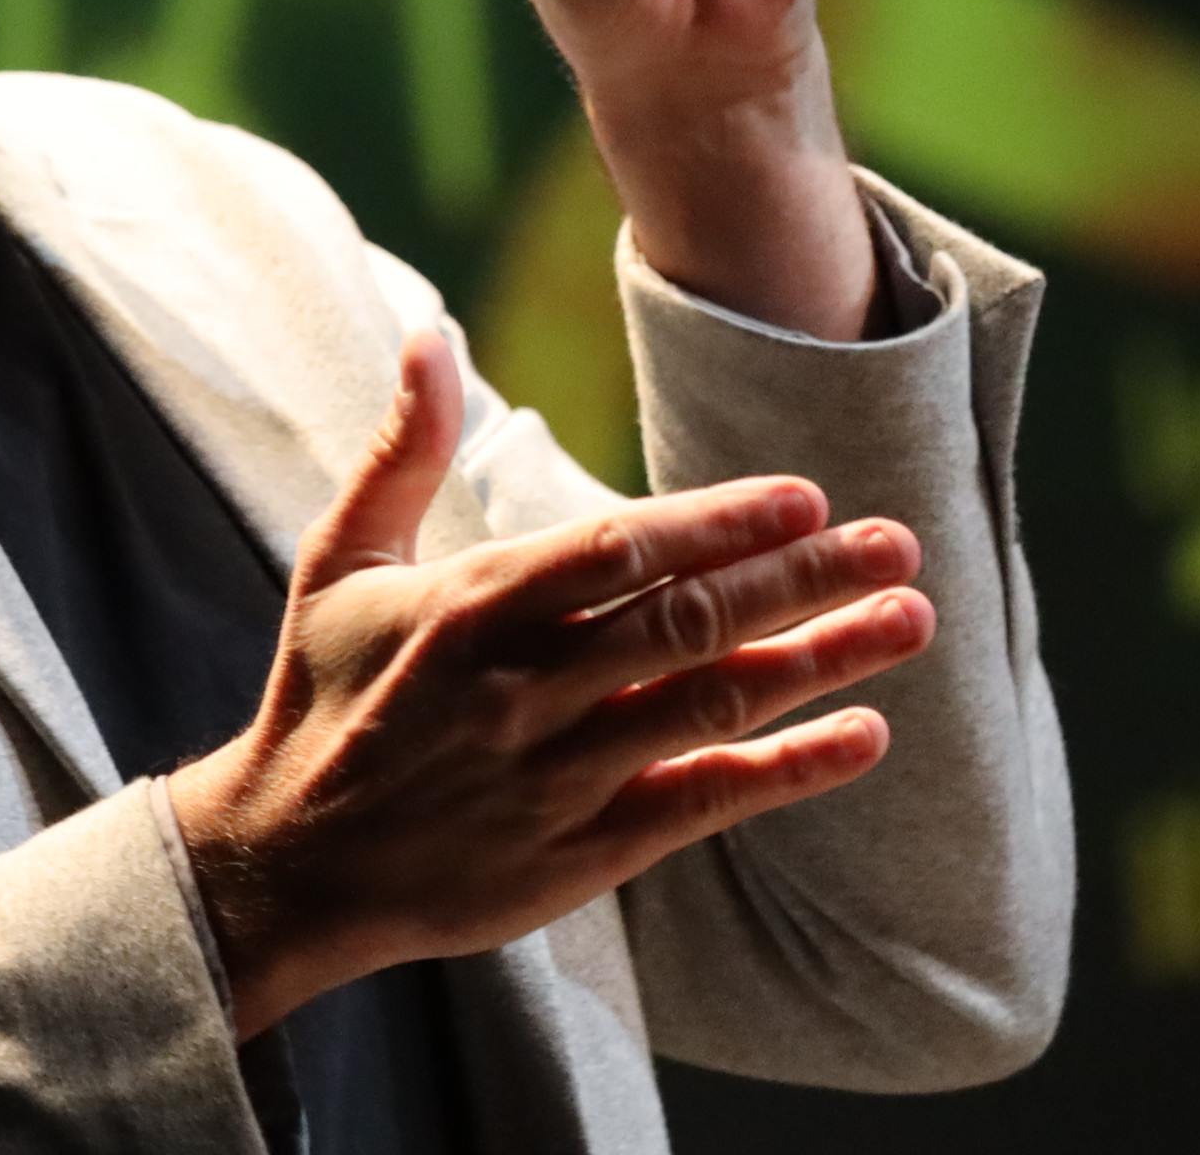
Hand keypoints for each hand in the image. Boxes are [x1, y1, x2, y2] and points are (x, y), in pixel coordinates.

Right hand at [165, 332, 930, 1037]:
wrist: (288, 864)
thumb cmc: (322, 694)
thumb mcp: (339, 561)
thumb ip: (403, 449)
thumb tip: (430, 335)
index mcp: (469, 608)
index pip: (616, 552)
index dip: (716, 522)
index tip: (806, 495)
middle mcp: (523, 688)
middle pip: (686, 624)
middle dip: (801, 579)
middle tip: (898, 542)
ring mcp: (558, 775)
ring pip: (711, 706)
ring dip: (822, 662)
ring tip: (911, 619)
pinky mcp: (581, 851)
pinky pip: (704, 803)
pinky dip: (788, 770)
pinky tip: (865, 736)